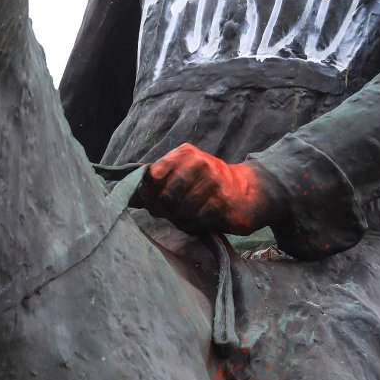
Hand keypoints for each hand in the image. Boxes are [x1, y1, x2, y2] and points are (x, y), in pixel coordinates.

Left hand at [134, 143, 274, 234]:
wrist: (249, 190)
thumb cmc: (208, 183)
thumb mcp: (184, 171)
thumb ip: (158, 181)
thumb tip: (130, 195)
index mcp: (186, 153)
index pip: (153, 176)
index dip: (149, 194)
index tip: (153, 200)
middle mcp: (200, 164)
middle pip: (164, 197)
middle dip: (164, 210)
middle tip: (170, 213)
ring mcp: (213, 183)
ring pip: (179, 212)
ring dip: (180, 220)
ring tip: (187, 215)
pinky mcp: (223, 204)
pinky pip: (195, 222)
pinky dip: (193, 225)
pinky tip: (200, 220)